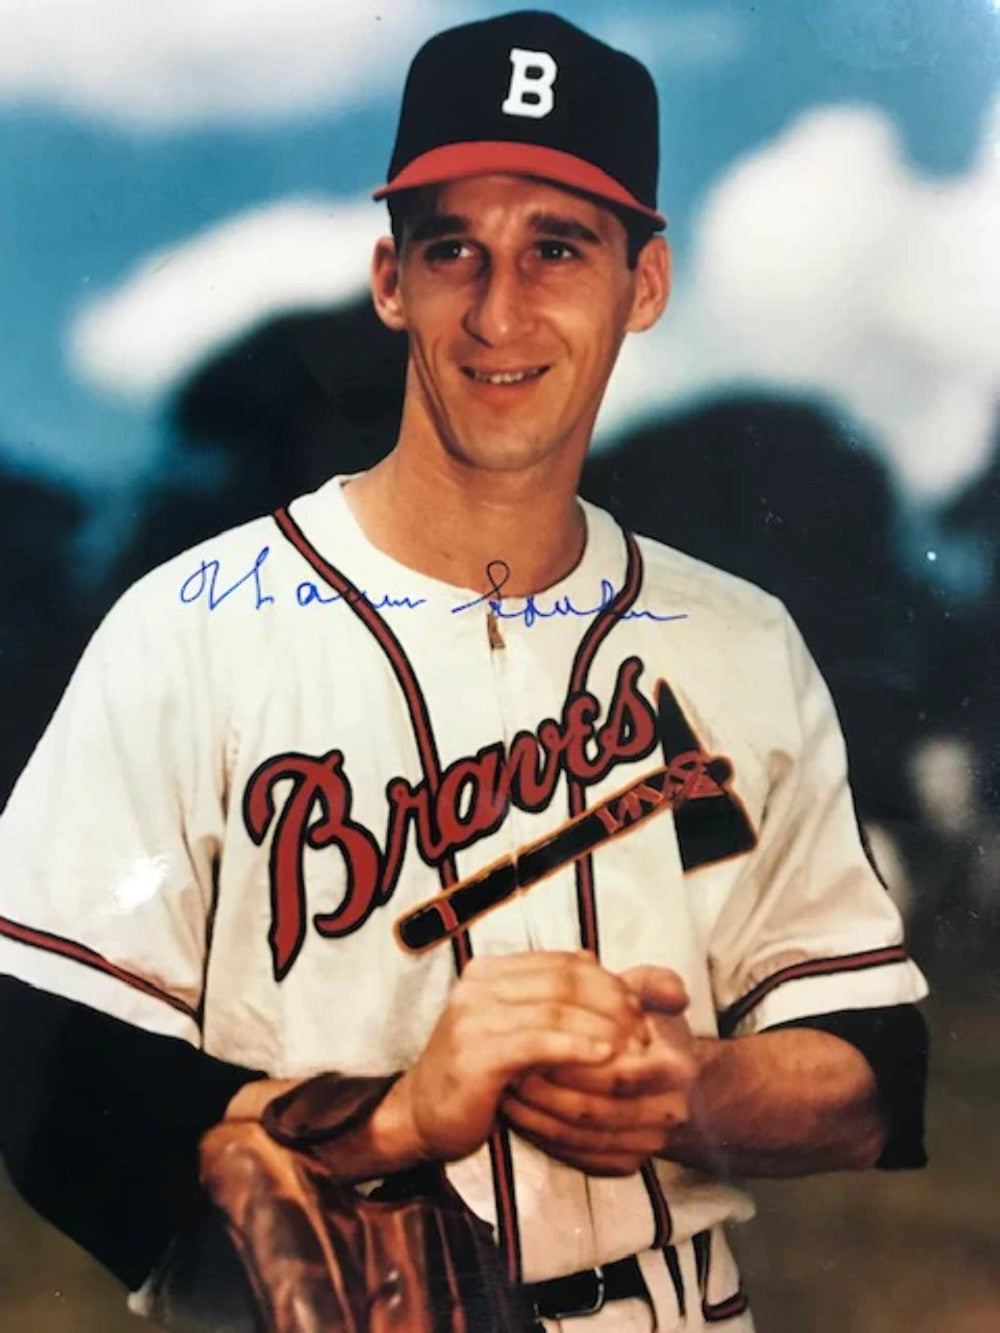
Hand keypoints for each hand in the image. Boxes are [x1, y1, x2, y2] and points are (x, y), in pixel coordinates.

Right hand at [384, 951, 647, 1164]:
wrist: (421, 1115)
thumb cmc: (478, 1075)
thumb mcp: (514, 1027)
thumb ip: (552, 996)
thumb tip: (591, 959)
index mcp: (490, 971)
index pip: (562, 962)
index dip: (607, 980)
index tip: (639, 1005)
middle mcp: (478, 984)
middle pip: (563, 980)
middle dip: (612, 1002)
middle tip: (644, 1028)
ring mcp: (472, 1016)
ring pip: (555, 1009)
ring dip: (603, 1026)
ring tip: (633, 1047)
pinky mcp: (475, 1052)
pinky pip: (538, 1042)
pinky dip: (577, 1046)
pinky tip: (605, 1057)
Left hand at [499, 965, 697, 1175]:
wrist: (666, 1080)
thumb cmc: (650, 1033)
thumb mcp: (654, 1000)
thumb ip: (655, 984)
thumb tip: (675, 994)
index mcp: (676, 1070)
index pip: (615, 1073)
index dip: (568, 1058)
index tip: (530, 1040)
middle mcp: (667, 1113)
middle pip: (592, 1110)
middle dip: (543, 1090)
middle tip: (506, 1067)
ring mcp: (647, 1143)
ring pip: (579, 1136)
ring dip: (535, 1113)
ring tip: (504, 1085)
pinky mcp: (624, 1162)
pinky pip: (577, 1155)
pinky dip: (542, 1135)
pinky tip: (518, 1111)